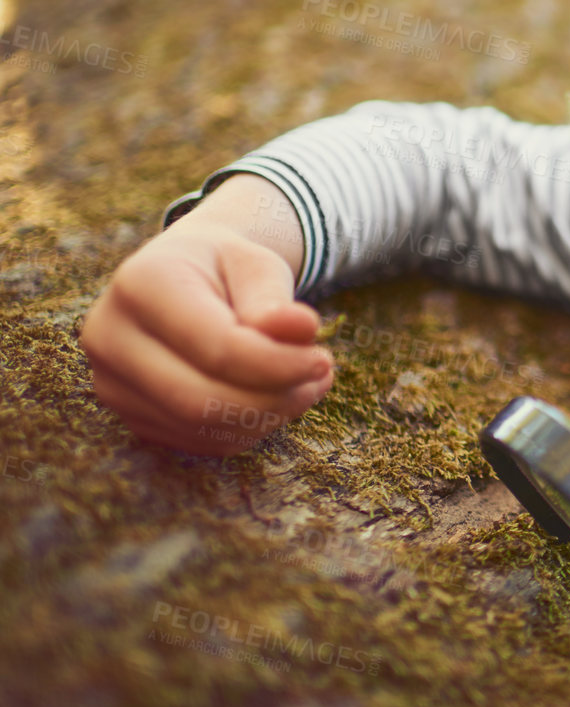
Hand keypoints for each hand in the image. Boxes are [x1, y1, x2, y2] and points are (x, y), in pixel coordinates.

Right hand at [79, 175, 331, 455]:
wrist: (186, 276)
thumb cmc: (227, 268)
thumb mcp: (257, 265)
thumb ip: (275, 299)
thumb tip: (302, 328)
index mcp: (141, 284)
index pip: (217, 347)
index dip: (279, 364)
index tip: (323, 358)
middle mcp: (109, 336)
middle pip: (200, 400)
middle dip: (274, 398)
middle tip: (321, 376)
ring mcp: (112, 382)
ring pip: (200, 428)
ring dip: (268, 415)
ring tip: (307, 383)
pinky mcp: (129, 414)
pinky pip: (197, 441)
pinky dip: (247, 428)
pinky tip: (276, 398)